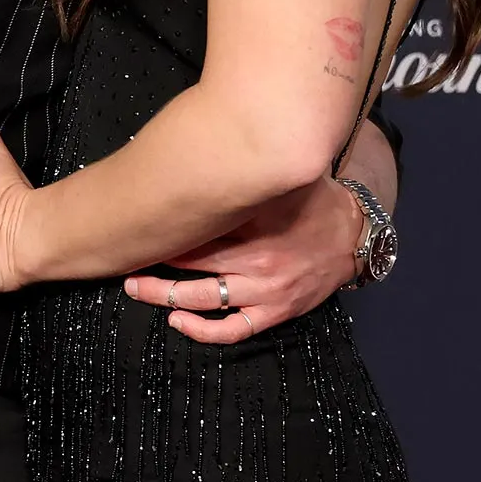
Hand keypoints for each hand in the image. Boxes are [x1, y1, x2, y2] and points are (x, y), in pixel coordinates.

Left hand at [121, 178, 360, 342]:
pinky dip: (204, 331)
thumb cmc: (311, 200)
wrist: (356, 236)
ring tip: (136, 289)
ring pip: (206, 301)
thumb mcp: (278, 181)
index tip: (136, 227)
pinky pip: (235, 330)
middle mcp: (258, 262)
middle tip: (123, 260)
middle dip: (154, 264)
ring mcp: (267, 292)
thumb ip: (244, 176)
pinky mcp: (277, 312)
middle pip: (193, 266)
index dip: (164, 231)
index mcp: (256, 226)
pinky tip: (178, 323)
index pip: (198, 230)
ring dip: (166, 297)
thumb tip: (202, 149)